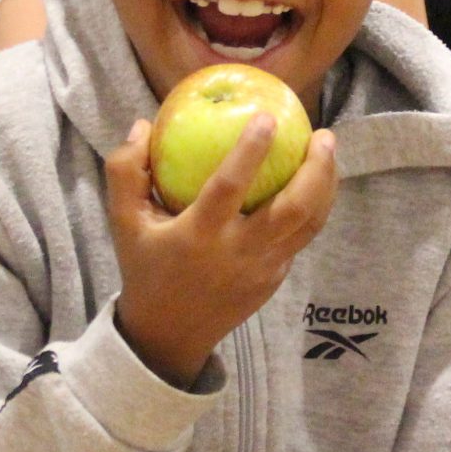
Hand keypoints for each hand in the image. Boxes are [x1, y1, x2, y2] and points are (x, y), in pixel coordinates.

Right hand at [105, 113, 336, 386]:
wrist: (168, 334)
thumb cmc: (146, 268)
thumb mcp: (123, 224)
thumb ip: (126, 173)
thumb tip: (142, 126)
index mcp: (199, 235)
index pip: (229, 187)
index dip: (250, 151)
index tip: (268, 117)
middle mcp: (238, 252)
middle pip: (294, 209)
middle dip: (316, 169)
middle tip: (322, 134)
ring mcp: (263, 268)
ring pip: (310, 224)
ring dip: (326, 184)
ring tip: (327, 149)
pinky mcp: (275, 278)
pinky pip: (301, 238)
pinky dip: (314, 207)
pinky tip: (314, 182)